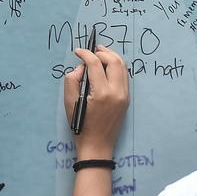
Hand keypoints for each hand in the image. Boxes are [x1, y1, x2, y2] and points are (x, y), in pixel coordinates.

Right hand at [63, 45, 128, 159]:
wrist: (97, 145)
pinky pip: (124, 76)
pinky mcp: (127, 98)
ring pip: (122, 67)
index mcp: (101, 93)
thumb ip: (72, 80)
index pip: (95, 64)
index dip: (86, 54)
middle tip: (92, 50)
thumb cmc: (80, 124)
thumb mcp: (69, 102)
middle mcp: (116, 92)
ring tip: (100, 54)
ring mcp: (124, 95)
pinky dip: (116, 67)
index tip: (78, 51)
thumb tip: (81, 67)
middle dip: (102, 52)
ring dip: (111, 57)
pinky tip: (106, 67)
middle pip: (114, 61)